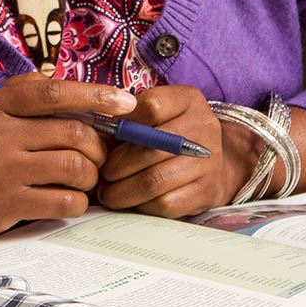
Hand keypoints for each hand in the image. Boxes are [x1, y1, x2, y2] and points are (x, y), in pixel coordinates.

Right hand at [0, 75, 132, 247]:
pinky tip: (70, 201)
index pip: (51, 92)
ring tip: (83, 180)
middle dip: (98, 146)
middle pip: (73, 131)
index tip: (126, 102)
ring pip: (75, 166)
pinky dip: (77, 202)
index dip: (95, 94)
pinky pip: (64, 201)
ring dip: (90, 176)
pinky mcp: (5, 205)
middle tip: (97, 156)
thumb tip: (61, 83)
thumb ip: (14, 96)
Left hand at [95, 84, 237, 216]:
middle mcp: (203, 127)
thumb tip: (92, 135)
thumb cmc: (170, 136)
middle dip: (116, 166)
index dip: (122, 123)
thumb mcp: (157, 116)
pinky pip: (165, 203)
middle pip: (149, 148)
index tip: (105, 136)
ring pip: (154, 181)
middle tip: (100, 175)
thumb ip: (129, 120)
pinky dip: (141, 206)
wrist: (213, 165)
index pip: (152, 105)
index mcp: (188, 100)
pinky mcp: (206, 192)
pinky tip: (131, 202)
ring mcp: (208, 162)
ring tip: (108, 193)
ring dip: (122, 191)